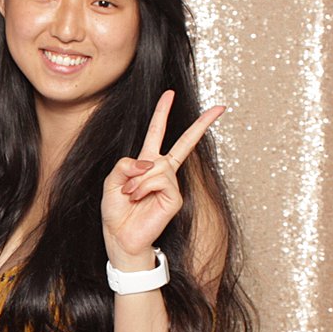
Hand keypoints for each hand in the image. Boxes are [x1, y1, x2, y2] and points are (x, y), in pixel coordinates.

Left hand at [102, 90, 224, 265]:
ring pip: (156, 167)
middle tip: (220, 107)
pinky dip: (143, 187)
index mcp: (146, 162)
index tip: (169, 94)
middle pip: (184, 143)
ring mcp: (171, 184)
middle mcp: (162, 170)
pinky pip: (159, 180)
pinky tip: (139, 199)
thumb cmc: (116, 211)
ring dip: (137, 181)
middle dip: (201, 124)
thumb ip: (125, 165)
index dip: (162, 113)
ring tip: (130, 195)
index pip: (157, 133)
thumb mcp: (111, 181)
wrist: (120, 237)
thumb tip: (149, 162)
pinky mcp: (175, 197)